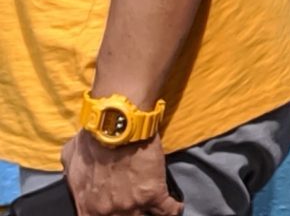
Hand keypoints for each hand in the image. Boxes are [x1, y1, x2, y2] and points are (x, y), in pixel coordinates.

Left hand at [60, 132, 182, 215]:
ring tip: (153, 208)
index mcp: (87, 207)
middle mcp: (109, 212)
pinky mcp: (154, 194)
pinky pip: (168, 210)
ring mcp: (132, 205)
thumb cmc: (92, 140)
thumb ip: (71, 173)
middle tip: (135, 206)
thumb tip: (72, 174)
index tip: (114, 212)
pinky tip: (176, 206)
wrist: (117, 127)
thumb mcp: (70, 157)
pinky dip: (173, 209)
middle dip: (128, 214)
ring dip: (148, 212)